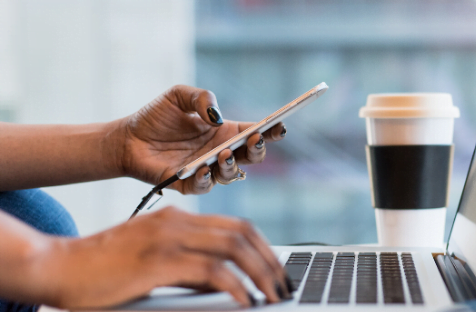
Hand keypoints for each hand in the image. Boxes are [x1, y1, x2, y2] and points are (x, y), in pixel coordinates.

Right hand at [38, 207, 289, 308]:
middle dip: (271, 261)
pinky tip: (246, 301)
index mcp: (177, 218)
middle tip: (284, 285)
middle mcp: (177, 221)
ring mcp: (167, 238)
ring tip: (273, 295)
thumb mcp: (152, 260)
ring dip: (261, 273)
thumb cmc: (102, 270)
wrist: (56, 267)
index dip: (264, 247)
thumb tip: (225, 284)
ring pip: (233, 248)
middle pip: (242, 233)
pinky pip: (211, 271)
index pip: (236, 225)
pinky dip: (236, 286)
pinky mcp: (158, 260)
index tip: (277, 270)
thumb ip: (187, 266)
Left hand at [115, 85, 285, 193]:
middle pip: (251, 157)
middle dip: (258, 150)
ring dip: (232, 165)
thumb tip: (216, 116)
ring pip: (231, 175)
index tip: (279, 125)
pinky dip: (206, 179)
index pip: (255, 133)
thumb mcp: (179, 95)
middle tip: (255, 139)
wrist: (126, 138)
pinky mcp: (188, 184)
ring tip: (224, 153)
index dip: (271, 131)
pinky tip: (203, 168)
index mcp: (225, 132)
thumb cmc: (156, 117)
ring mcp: (206, 170)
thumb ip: (201, 98)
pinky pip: (204, 186)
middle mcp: (220, 153)